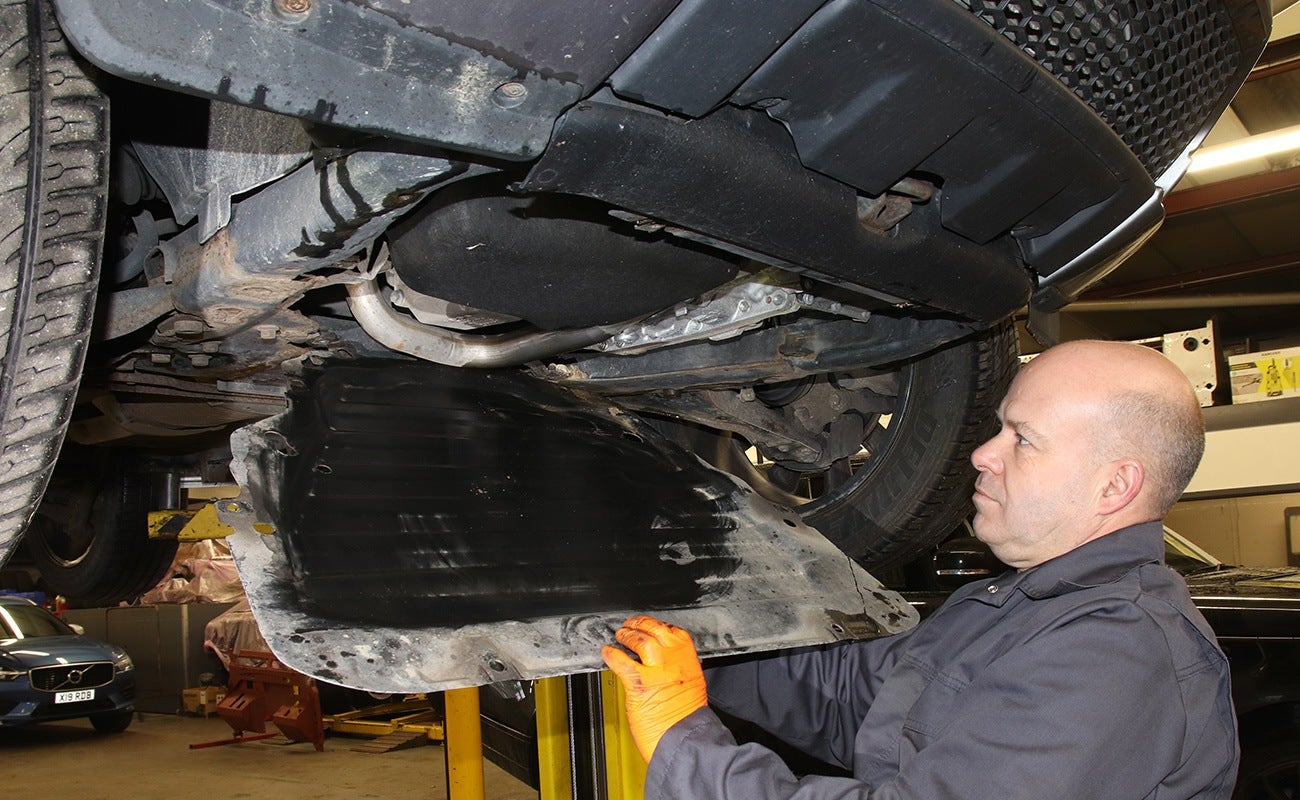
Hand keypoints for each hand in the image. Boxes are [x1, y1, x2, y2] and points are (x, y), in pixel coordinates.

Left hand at [602, 615, 707, 761]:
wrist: (684, 740)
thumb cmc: (687, 719)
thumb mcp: (692, 686)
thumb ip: (678, 669)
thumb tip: (663, 662)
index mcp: (689, 661)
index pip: (674, 632)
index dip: (658, 625)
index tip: (650, 625)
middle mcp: (675, 661)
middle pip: (655, 630)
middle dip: (641, 624)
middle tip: (630, 625)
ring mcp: (657, 671)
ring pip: (640, 640)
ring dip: (627, 635)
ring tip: (620, 635)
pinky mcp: (640, 684)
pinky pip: (622, 662)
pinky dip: (613, 655)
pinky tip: (608, 653)